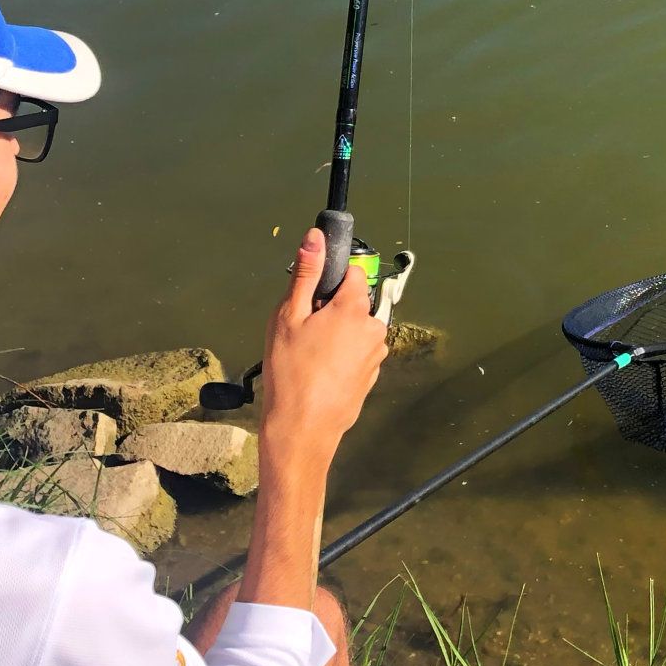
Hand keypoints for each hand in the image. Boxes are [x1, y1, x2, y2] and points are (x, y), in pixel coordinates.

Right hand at [256, 228, 390, 462]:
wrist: (303, 429)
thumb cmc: (291, 371)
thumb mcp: (289, 316)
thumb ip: (305, 274)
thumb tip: (316, 236)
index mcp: (356, 308)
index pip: (352, 273)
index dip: (329, 280)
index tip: (309, 298)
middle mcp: (375, 327)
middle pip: (353, 302)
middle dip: (331, 310)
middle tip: (302, 331)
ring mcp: (376, 354)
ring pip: (355, 329)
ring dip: (336, 334)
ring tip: (307, 356)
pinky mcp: (372, 375)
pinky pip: (357, 352)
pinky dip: (341, 356)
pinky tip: (319, 373)